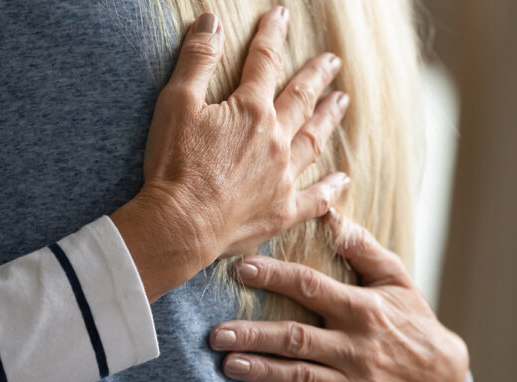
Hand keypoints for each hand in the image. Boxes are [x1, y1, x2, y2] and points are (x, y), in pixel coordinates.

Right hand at [113, 7, 350, 299]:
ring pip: (314, 140)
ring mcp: (284, 177)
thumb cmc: (174, 165)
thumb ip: (197, 60)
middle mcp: (276, 140)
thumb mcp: (176, 103)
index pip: (264, 63)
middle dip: (316, 76)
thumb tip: (211, 22)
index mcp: (251, 111)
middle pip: (301, 100)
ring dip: (327, 119)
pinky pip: (316, 198)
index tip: (281, 16)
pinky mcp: (283, 211)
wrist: (180, 225)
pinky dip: (330, 188)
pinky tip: (341, 179)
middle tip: (332, 62)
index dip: (272, 35)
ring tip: (340, 102)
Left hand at [209, 209, 468, 381]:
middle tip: (216, 333)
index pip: (311, 287)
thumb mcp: (396, 280)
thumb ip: (363, 249)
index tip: (241, 268)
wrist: (443, 377)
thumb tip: (330, 214)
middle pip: (296, 338)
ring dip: (262, 371)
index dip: (275, 277)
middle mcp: (355, 346)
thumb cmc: (412, 321)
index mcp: (362, 309)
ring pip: (300, 377)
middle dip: (254, 335)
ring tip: (228, 364)